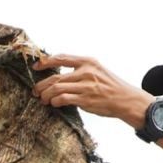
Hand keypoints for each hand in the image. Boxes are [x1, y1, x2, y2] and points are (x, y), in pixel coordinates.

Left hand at [32, 54, 151, 124]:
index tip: (36, 67)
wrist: (126, 99)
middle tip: (36, 90)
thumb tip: (57, 74)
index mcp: (88, 61)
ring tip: (43, 99)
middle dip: (41, 85)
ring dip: (46, 95)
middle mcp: (86, 72)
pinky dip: (55, 102)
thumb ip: (80, 69)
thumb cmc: (110, 86)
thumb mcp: (97, 69)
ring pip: (56, 88)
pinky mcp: (86, 100)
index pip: (61, 58)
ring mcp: (86, 86)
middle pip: (55, 77)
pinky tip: (55, 104)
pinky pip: (63, 99)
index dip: (45, 62)